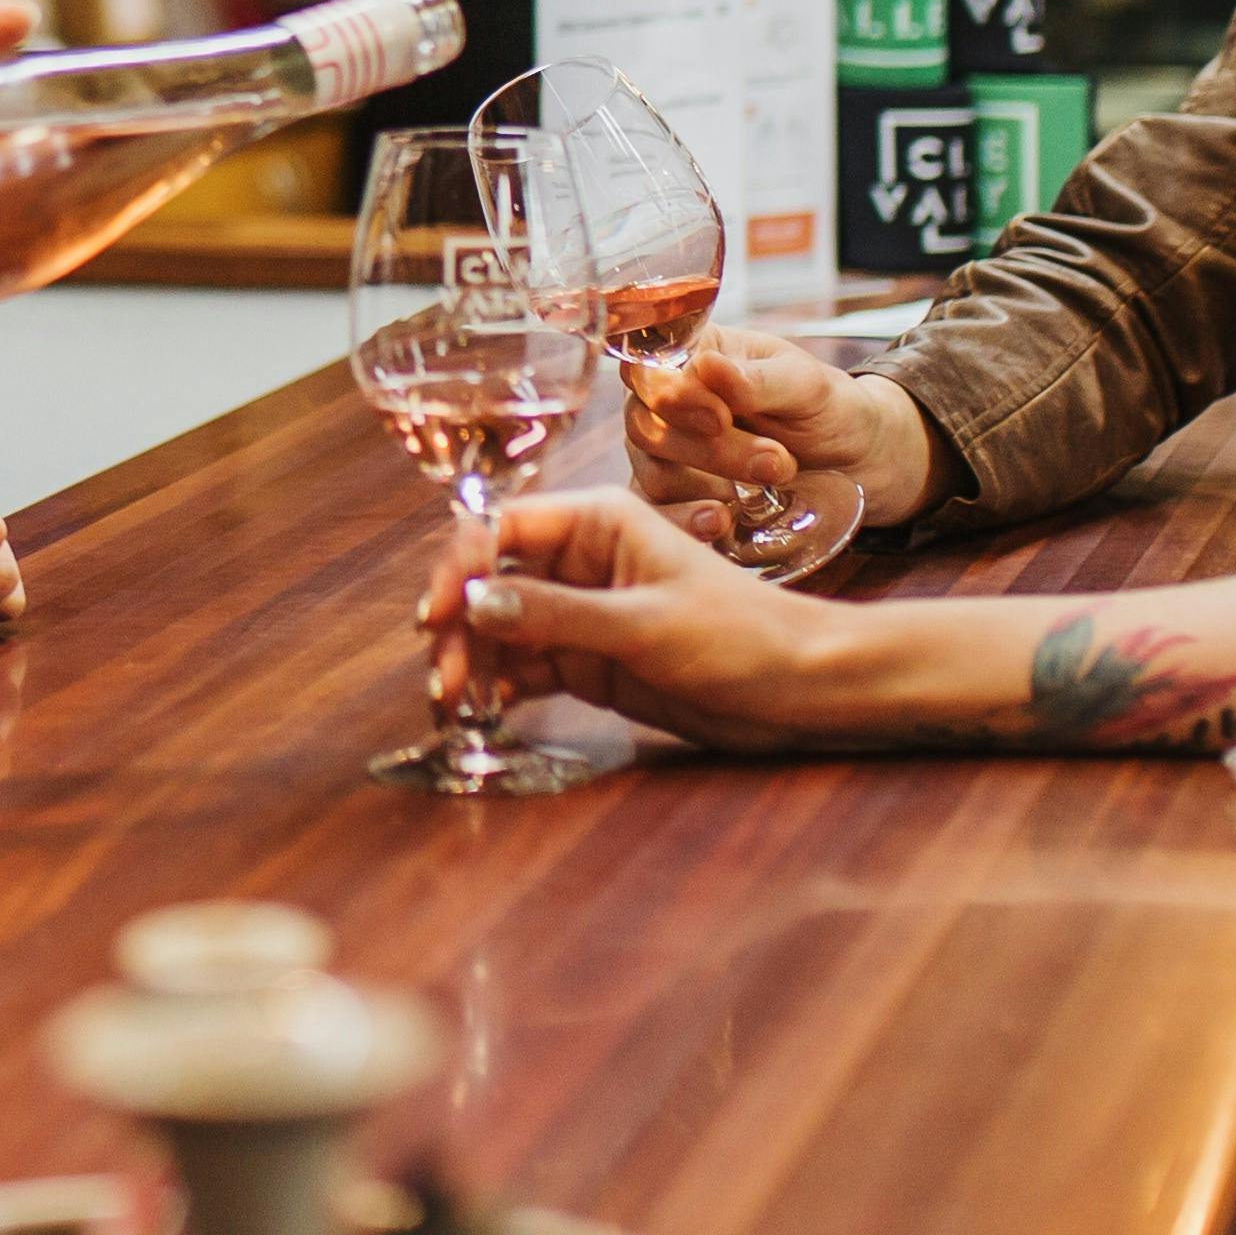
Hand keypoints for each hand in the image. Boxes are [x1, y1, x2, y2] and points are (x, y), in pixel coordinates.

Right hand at [427, 485, 842, 744]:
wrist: (800, 690)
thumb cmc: (740, 636)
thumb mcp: (645, 624)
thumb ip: (556, 614)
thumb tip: (475, 603)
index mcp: (598, 522)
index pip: (502, 526)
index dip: (459, 567)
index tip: (436, 618)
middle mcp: (579, 558)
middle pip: (489, 579)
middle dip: (458, 627)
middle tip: (444, 682)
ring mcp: (580, 609)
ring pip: (498, 627)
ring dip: (471, 662)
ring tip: (454, 708)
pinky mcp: (585, 658)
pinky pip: (522, 665)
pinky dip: (497, 686)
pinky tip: (482, 712)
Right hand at [626, 329, 940, 532]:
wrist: (858, 460)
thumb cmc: (828, 408)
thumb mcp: (807, 386)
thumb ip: (757, 381)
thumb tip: (707, 368)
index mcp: (694, 357)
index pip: (646, 369)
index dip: (669, 395)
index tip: (719, 418)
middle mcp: (668, 404)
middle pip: (649, 427)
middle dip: (711, 450)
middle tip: (776, 462)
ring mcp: (669, 455)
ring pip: (654, 474)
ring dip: (707, 488)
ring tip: (766, 492)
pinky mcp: (678, 501)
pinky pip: (660, 515)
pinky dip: (685, 522)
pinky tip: (719, 524)